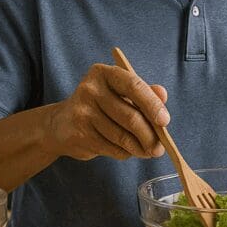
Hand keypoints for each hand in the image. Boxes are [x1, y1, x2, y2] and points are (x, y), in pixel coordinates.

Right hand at [46, 63, 169, 161]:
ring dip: (139, 148)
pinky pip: (112, 148)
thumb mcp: (121, 94)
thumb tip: (163, 94)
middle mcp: (91, 89)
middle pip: (130, 116)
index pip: (134, 86)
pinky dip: (124, 153)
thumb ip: (144, 93)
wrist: (61, 125)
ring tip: (147, 151)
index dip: (152, 105)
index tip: (165, 121)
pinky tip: (125, 150)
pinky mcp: (79, 133)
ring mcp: (82, 112)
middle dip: (150, 136)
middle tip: (159, 148)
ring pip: (122, 136)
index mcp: (104, 73)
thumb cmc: (100, 107)